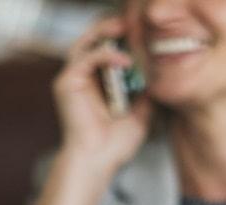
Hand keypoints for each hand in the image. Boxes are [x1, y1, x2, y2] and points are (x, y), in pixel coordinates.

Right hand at [52, 16, 152, 170]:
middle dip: (113, 29)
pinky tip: (125, 60)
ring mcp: (73, 80)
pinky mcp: (66, 83)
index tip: (143, 34)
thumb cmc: (115, 146)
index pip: (107, 52)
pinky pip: (87, 58)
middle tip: (133, 21)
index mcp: (97, 86)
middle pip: (94, 42)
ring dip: (106, 32)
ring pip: (86, 43)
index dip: (123, 41)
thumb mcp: (140, 115)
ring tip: (126, 27)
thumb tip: (158, 78)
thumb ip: (146, 94)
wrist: (97, 161)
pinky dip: (106, 55)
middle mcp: (83, 79)